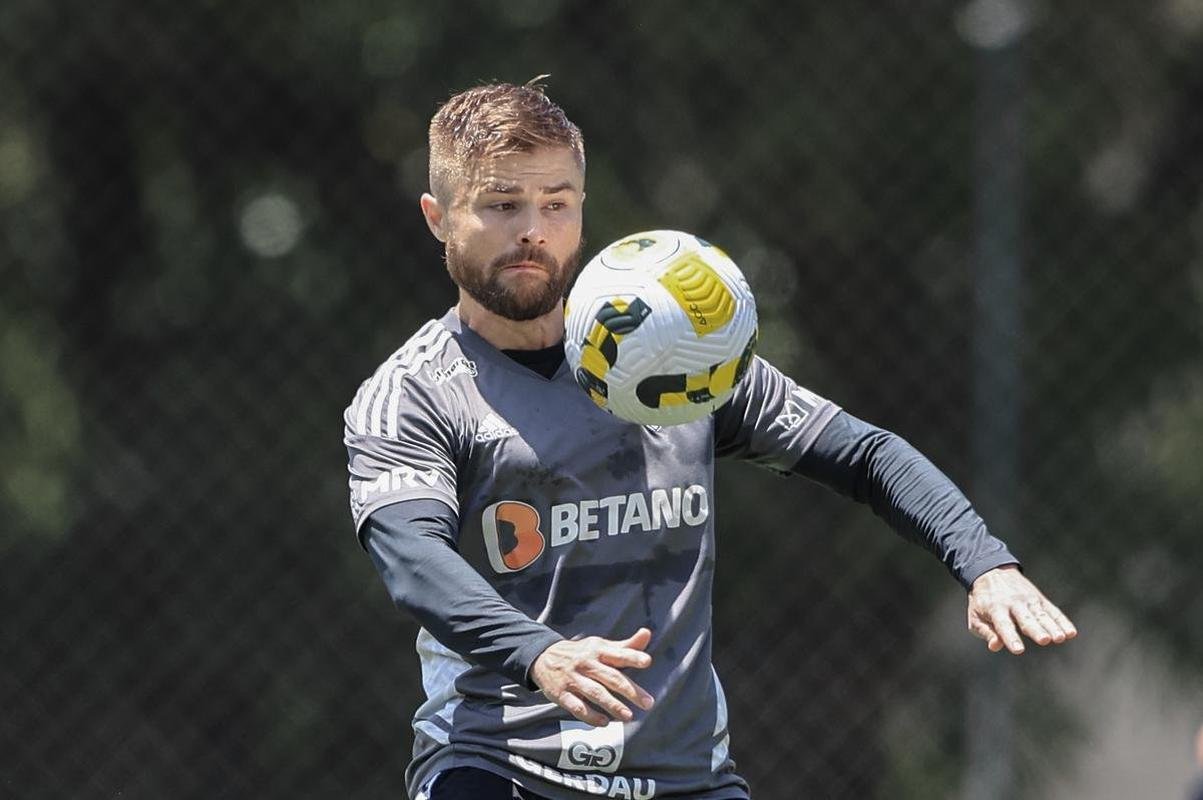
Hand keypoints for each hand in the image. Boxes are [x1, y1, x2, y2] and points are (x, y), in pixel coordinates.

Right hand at [530, 627, 655, 726]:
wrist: (543, 657)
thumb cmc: (582, 653)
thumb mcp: (601, 646)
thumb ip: (625, 646)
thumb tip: (647, 633)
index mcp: (598, 650)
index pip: (618, 653)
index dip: (632, 656)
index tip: (647, 661)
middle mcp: (586, 663)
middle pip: (610, 677)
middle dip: (630, 690)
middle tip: (648, 703)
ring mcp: (573, 679)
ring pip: (595, 693)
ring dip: (612, 705)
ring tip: (628, 716)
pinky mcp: (561, 694)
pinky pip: (577, 706)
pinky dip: (591, 716)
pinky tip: (604, 722)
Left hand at [967, 566, 1077, 653]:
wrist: (991, 572)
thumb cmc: (982, 601)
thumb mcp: (975, 616)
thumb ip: (985, 632)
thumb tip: (995, 646)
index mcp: (995, 609)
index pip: (1003, 625)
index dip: (1010, 638)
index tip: (1019, 650)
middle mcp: (1013, 604)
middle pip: (1026, 619)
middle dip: (1036, 630)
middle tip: (1045, 640)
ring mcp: (1028, 600)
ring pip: (1042, 615)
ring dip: (1052, 626)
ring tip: (1061, 638)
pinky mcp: (1039, 599)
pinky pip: (1052, 611)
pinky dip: (1062, 621)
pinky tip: (1072, 632)